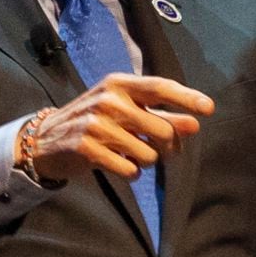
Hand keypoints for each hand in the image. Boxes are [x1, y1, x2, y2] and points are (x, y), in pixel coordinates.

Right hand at [28, 74, 215, 183]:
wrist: (46, 139)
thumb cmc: (95, 122)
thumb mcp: (126, 112)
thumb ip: (160, 116)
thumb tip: (194, 124)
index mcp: (119, 84)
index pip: (160, 87)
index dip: (187, 98)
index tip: (209, 109)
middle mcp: (108, 99)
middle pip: (163, 130)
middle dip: (170, 148)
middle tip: (163, 152)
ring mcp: (96, 124)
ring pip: (149, 154)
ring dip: (147, 162)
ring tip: (131, 155)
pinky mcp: (87, 148)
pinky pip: (130, 170)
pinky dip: (131, 173)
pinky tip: (119, 165)